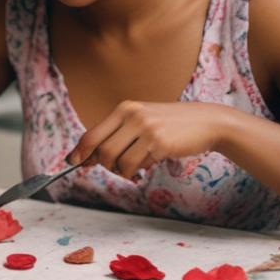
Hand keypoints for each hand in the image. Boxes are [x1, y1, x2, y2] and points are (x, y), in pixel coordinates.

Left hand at [68, 100, 237, 180]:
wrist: (207, 122)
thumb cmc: (172, 125)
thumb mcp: (142, 122)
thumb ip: (118, 135)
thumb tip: (89, 156)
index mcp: (124, 108)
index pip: (92, 133)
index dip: (80, 151)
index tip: (72, 162)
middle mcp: (132, 115)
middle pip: (101, 149)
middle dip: (104, 165)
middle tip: (118, 169)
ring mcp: (145, 128)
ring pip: (115, 160)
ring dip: (122, 170)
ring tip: (136, 167)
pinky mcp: (159, 142)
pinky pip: (135, 165)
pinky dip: (137, 171)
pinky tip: (148, 165)